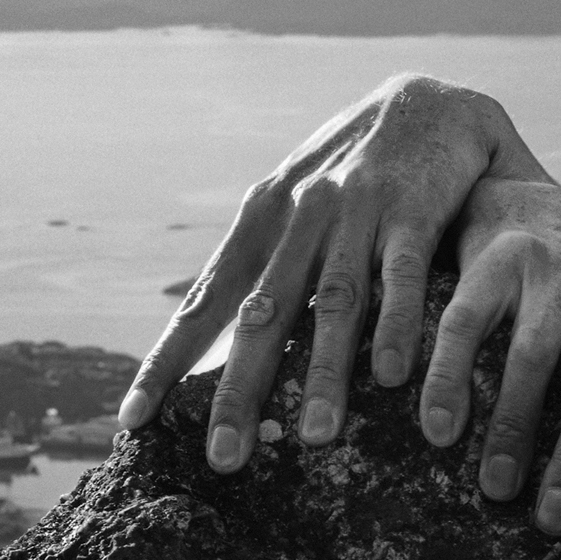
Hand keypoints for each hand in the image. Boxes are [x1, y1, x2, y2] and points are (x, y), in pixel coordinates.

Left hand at [118, 73, 537, 460]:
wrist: (428, 100)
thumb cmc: (353, 172)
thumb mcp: (293, 206)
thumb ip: (263, 266)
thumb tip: (215, 342)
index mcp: (259, 222)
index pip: (204, 303)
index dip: (166, 363)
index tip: (133, 421)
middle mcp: (297, 216)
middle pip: (261, 315)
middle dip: (239, 390)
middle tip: (222, 458)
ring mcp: (353, 210)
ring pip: (332, 302)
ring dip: (323, 373)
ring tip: (316, 436)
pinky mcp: (412, 208)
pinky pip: (402, 275)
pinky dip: (396, 326)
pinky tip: (390, 376)